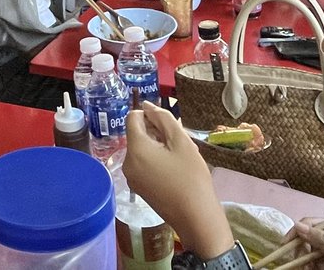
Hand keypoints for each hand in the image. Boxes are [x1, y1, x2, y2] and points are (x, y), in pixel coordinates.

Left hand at [126, 103, 232, 257]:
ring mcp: (131, 177)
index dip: (150, 116)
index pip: (132, 118)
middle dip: (157, 133)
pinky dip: (157, 161)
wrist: (196, 218)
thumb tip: (147, 105)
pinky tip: (175, 170)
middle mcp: (127, 162)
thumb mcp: (181, 141)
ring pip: (142, 149)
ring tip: (180, 159)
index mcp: (135, 149)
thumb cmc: (191, 177)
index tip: (169, 126)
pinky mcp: (139, 188)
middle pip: (137, 134)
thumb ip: (163, 118)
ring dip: (159, 147)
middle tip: (180, 145)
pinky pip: (144, 164)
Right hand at [285, 219, 323, 269]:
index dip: (297, 230)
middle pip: (306, 239)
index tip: (286, 243)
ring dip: (303, 262)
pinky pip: (309, 263)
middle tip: (301, 264)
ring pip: (305, 252)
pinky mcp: (323, 264)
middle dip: (301, 251)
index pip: (312, 223)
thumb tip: (299, 226)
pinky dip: (307, 267)